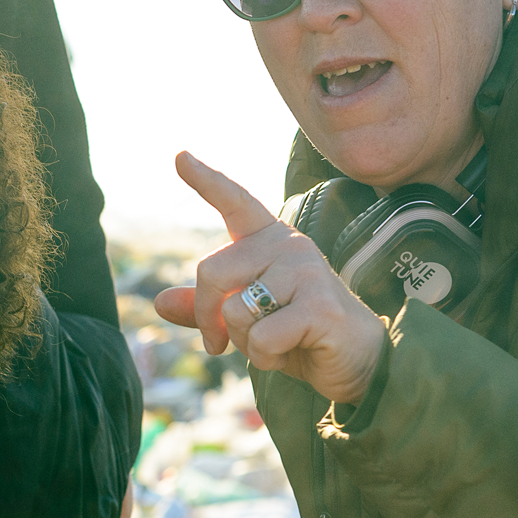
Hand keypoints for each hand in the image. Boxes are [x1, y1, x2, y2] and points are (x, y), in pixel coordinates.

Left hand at [154, 152, 387, 405]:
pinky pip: (262, 338)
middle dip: (207, 317)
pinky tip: (294, 351)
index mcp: (270, 240)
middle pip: (211, 271)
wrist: (358, 361)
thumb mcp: (248, 319)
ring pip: (236, 310)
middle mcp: (289, 245)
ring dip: (245, 342)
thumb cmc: (298, 334)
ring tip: (277, 341)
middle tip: (218, 343)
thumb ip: (207, 309)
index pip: (234, 202)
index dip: (206, 180)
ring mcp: (308, 272)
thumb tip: (160, 302)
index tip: (179, 156)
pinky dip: (266, 358)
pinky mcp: (320, 307)